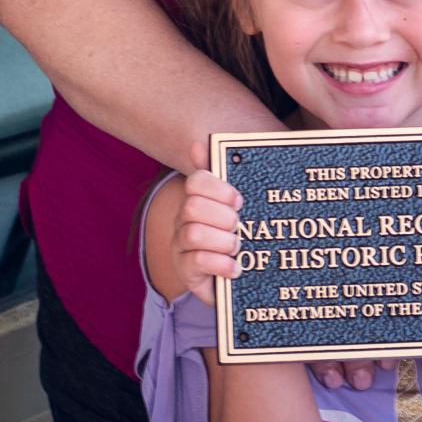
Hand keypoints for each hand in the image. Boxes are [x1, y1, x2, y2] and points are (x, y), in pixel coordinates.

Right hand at [171, 141, 242, 304]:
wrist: (240, 278)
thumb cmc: (239, 235)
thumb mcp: (238, 206)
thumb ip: (226, 174)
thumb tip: (201, 143)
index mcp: (197, 198)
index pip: (196, 182)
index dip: (218, 188)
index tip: (239, 200)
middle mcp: (183, 219)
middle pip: (192, 206)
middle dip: (222, 216)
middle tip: (239, 226)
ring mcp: (181, 246)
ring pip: (193, 234)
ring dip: (223, 241)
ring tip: (237, 247)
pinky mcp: (185, 271)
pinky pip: (197, 262)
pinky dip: (221, 264)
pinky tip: (236, 268)